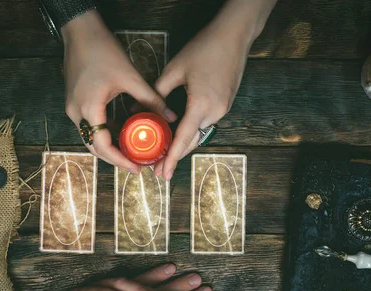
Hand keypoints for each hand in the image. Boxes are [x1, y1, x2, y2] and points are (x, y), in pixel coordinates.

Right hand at [62, 11, 177, 172]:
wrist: (80, 32)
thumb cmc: (102, 51)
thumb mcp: (130, 77)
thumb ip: (150, 99)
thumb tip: (170, 116)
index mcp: (89, 109)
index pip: (103, 146)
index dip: (120, 161)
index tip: (136, 168)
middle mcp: (76, 113)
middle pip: (95, 147)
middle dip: (116, 158)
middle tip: (136, 163)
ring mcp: (72, 108)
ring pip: (91, 138)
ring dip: (110, 146)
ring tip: (131, 150)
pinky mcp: (74, 102)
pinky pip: (89, 125)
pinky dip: (104, 132)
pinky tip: (122, 130)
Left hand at [154, 0, 276, 179]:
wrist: (234, 36)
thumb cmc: (205, 48)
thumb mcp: (175, 69)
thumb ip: (156, 93)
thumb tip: (136, 110)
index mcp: (201, 105)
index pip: (183, 139)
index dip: (171, 159)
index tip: (163, 174)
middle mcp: (215, 112)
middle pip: (192, 142)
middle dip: (175, 157)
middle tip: (158, 170)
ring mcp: (222, 109)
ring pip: (199, 134)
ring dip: (183, 145)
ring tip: (165, 156)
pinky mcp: (225, 105)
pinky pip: (205, 124)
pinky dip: (191, 132)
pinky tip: (178, 135)